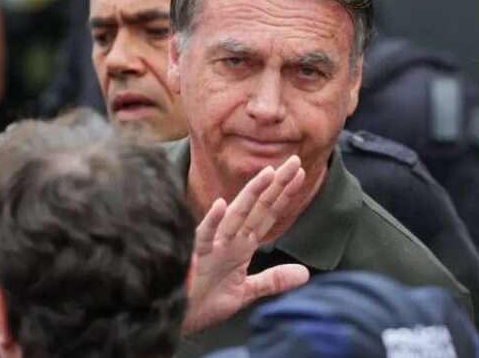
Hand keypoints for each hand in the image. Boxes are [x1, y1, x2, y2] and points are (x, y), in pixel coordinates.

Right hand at [182, 155, 309, 333]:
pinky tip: (220, 205)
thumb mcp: (245, 292)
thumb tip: (305, 273)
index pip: (267, 214)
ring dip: (251, 194)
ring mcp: (213, 246)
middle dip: (276, 185)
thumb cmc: (203, 302)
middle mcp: (229, 240)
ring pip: (235, 216)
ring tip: (268, 174)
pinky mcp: (195, 257)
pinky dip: (211, 221)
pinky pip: (203, 236)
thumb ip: (273, 280)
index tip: (302, 173)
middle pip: (257, 208)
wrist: (172, 317)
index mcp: (241, 245)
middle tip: (296, 161)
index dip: (284, 194)